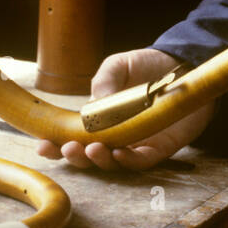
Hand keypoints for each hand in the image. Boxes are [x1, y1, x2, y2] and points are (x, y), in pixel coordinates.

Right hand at [36, 48, 215, 171]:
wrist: (185, 63)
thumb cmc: (148, 65)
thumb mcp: (119, 65)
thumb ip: (104, 80)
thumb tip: (91, 105)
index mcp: (99, 119)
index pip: (72, 136)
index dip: (55, 144)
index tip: (42, 144)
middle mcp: (115, 135)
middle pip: (89, 156)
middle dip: (75, 157)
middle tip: (68, 149)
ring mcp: (136, 143)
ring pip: (113, 163)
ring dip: (100, 161)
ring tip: (93, 149)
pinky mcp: (160, 148)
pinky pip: (142, 161)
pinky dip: (129, 161)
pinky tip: (120, 153)